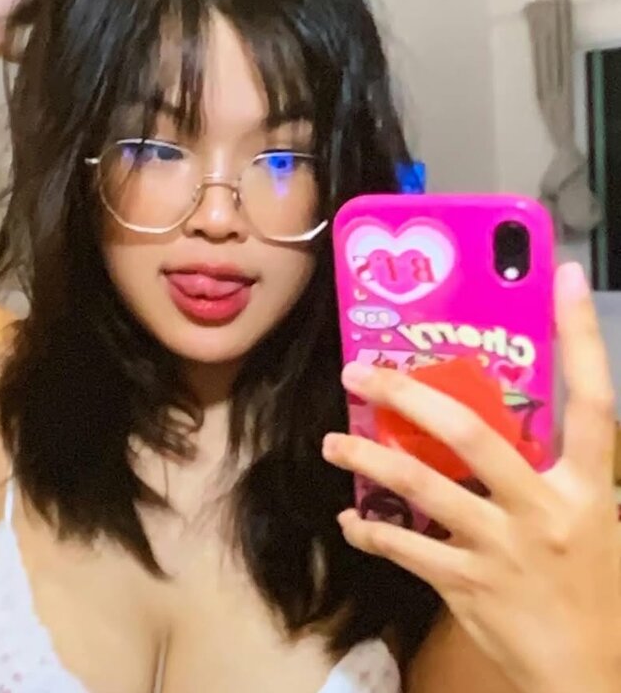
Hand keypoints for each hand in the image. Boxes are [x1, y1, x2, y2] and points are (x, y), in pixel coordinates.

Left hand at [322, 263, 620, 692]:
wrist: (595, 681)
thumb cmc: (599, 594)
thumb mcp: (599, 523)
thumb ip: (562, 473)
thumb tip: (520, 421)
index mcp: (589, 488)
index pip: (592, 400)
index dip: (582, 336)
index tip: (565, 276)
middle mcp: (545, 509)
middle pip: (473, 433)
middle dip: (410, 396)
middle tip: (363, 370)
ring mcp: (503, 548)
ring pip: (423, 488)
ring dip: (369, 459)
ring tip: (333, 441)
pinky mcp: (469, 587)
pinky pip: (407, 549)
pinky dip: (371, 532)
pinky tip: (348, 518)